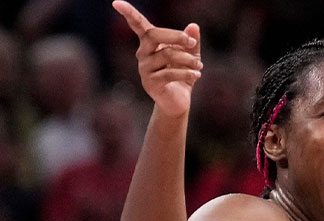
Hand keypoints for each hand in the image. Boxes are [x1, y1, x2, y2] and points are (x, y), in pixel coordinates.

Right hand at [113, 1, 202, 117]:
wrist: (178, 101)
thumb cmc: (182, 74)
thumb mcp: (191, 56)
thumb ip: (192, 42)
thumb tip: (193, 26)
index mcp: (149, 43)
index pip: (138, 25)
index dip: (129, 14)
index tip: (117, 3)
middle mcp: (143, 53)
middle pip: (154, 35)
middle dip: (176, 36)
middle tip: (192, 43)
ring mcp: (144, 69)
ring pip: (167, 55)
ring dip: (188, 59)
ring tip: (199, 66)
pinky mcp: (150, 83)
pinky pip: (170, 73)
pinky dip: (187, 73)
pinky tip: (197, 75)